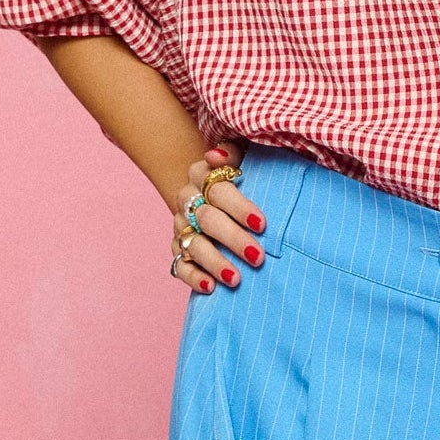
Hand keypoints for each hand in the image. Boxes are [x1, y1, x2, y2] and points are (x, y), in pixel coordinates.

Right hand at [170, 141, 264, 293]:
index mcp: (201, 175)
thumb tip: (217, 156)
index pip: (217, 189)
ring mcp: (181, 226)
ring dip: (215, 262)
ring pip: (194, 245)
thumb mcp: (240, 156)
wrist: (209, 189)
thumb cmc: (236, 173)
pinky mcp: (177, 248)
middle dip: (233, 239)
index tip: (262, 224)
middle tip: (258, 256)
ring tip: (236, 279)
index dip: (239, 207)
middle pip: (207, 220)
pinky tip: (210, 287)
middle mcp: (187, 200)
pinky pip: (179, 266)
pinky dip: (194, 278)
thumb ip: (233, 151)